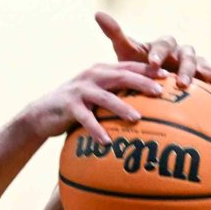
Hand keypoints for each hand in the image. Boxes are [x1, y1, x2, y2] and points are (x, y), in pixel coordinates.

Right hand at [24, 61, 162, 145]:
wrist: (41, 113)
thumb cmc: (75, 107)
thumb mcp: (95, 95)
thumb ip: (115, 94)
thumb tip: (146, 106)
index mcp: (102, 70)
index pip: (129, 67)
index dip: (149, 70)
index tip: (168, 76)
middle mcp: (93, 76)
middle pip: (122, 76)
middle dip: (142, 82)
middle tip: (160, 92)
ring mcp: (80, 91)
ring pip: (106, 97)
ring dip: (122, 107)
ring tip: (137, 119)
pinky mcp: (69, 106)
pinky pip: (86, 119)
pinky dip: (96, 130)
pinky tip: (106, 142)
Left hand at [95, 11, 210, 114]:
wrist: (154, 76)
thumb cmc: (140, 64)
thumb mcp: (126, 52)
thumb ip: (116, 34)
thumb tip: (98, 13)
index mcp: (166, 46)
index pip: (164, 44)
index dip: (159, 53)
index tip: (152, 64)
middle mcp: (186, 55)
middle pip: (191, 57)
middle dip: (188, 69)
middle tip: (182, 84)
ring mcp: (201, 69)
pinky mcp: (210, 85)